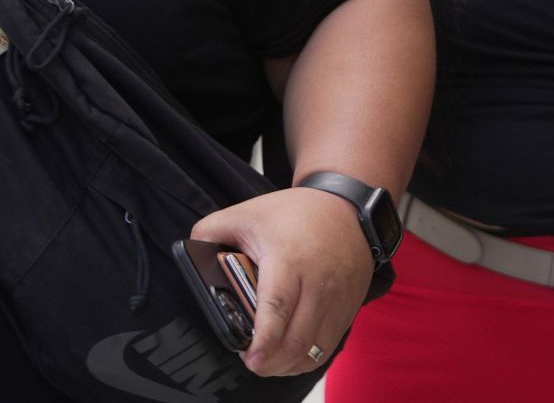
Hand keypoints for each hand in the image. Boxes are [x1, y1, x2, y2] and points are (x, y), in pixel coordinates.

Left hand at [191, 187, 375, 376]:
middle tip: (251, 363)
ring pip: (315, 347)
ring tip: (268, 360)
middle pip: (297, 337)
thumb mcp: (247, 213)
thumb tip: (188, 255)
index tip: (250, 357)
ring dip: (288, 363)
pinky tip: (290, 353)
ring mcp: (338, 296)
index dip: (265, 337)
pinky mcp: (349, 306)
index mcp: (289, 260)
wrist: (347, 206)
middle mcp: (318, 282)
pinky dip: (307, 357)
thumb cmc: (295, 213)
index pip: (278, 305)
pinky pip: (328, 344)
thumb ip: (210, 232)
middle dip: (271, 362)